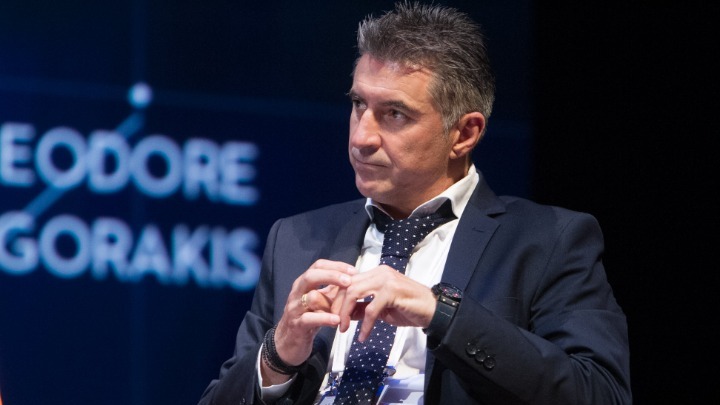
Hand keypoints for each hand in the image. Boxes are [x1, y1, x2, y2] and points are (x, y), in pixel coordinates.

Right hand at [262, 260, 354, 384]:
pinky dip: (324, 318)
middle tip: (349, 281)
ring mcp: (295, 309)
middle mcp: (297, 293)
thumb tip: (356, 280)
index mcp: (304, 284)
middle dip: (331, 276)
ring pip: (310, 297)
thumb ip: (334, 291)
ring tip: (346, 304)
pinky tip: (337, 320)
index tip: (353, 271)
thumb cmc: (308, 318)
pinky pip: (309, 319)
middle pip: (311, 276)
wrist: (289, 343)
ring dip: (330, 301)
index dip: (336, 266)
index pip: (318, 266)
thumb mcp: (321, 302)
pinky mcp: (297, 325)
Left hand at [336, 265, 436, 341]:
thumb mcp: (381, 310)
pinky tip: (363, 336)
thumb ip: (364, 309)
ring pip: (355, 293)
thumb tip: (345, 315)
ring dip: (346, 313)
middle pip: (348, 285)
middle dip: (337, 305)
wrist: (433, 311)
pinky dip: (365, 325)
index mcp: (376, 273)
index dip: (337, 297)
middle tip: (336, 324)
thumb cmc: (409, 309)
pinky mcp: (392, 291)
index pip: (349, 281)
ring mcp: (386, 280)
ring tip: (344, 329)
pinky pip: (371, 309)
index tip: (332, 314)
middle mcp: (379, 272)